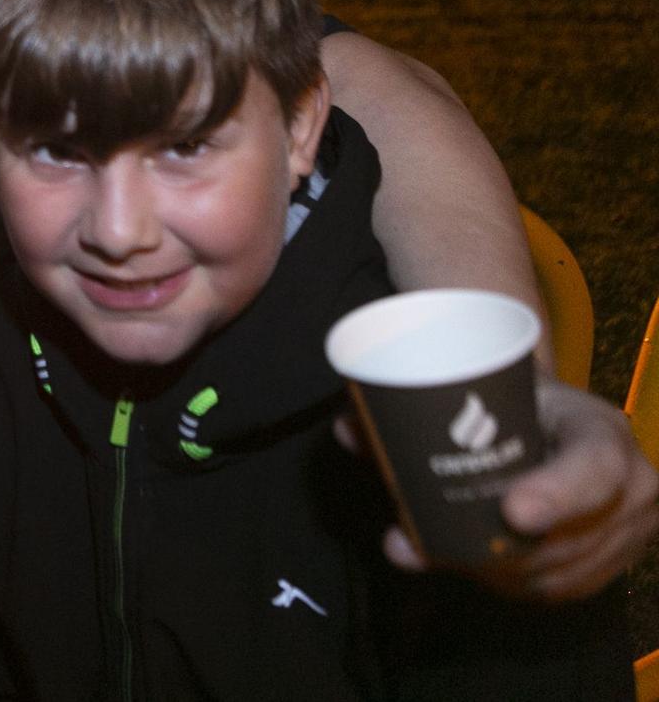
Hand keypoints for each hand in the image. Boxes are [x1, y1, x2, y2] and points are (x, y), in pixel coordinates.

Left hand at [350, 377, 658, 599]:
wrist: (554, 418)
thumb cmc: (514, 397)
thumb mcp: (483, 389)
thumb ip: (414, 409)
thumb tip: (348, 429)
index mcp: (602, 430)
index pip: (595, 466)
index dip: (558, 494)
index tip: (512, 511)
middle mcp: (634, 485)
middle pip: (565, 536)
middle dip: (493, 548)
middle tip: (423, 542)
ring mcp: (629, 531)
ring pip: (557, 570)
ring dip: (493, 571)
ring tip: (433, 552)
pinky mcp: (612, 563)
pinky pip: (560, 588)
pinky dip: (510, 583)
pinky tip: (471, 570)